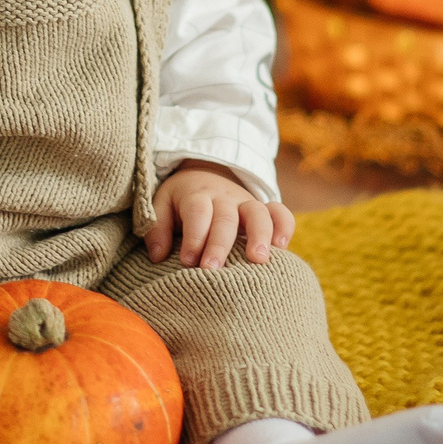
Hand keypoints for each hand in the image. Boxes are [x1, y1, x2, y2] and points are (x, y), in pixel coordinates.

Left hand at [148, 161, 293, 268]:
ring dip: (259, 235)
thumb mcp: (162, 204)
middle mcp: (224, 198)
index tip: (187, 262)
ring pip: (257, 213)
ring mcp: (246, 203)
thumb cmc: (181, 200)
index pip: (197, 213)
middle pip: (225, 218)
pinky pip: (280, 213)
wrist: (206, 174)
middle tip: (213, 269)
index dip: (194, 236)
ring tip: (258, 260)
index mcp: (197, 195)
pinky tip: (281, 248)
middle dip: (220, 244)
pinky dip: (284, 226)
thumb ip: (158, 228)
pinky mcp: (264, 210)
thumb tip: (158, 255)